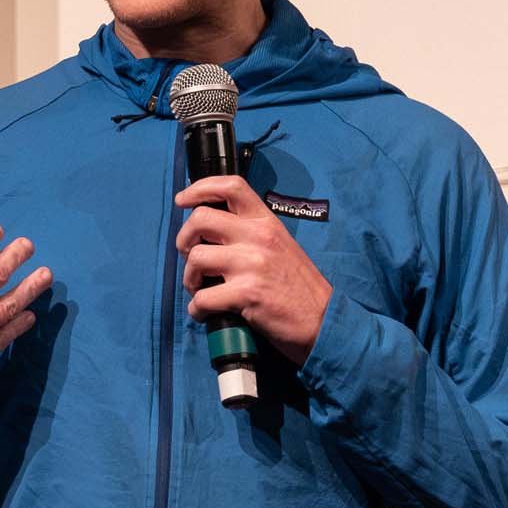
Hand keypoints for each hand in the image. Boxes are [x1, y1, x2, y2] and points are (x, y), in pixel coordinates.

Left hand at [174, 175, 332, 363]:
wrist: (324, 321)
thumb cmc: (298, 287)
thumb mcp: (280, 246)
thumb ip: (250, 234)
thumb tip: (210, 233)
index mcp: (266, 222)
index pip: (231, 186)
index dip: (199, 188)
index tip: (183, 200)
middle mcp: (259, 237)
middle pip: (200, 219)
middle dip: (183, 240)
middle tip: (190, 258)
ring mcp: (252, 264)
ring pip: (195, 258)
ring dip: (189, 280)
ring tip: (201, 290)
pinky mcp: (247, 293)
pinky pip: (202, 298)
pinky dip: (197, 310)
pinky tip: (206, 313)